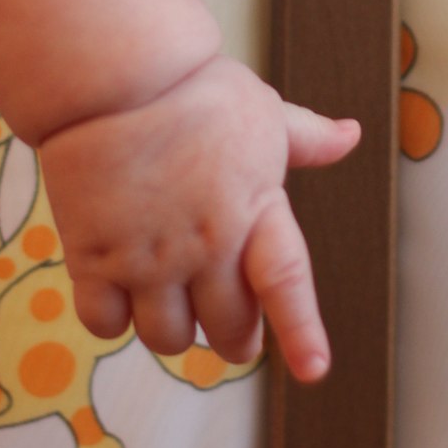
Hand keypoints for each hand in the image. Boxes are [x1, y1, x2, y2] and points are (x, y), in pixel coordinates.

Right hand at [39, 52, 360, 381]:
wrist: (115, 76)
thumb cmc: (193, 89)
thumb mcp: (262, 110)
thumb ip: (306, 138)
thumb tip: (351, 134)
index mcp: (255, 210)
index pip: (286, 282)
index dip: (302, 331)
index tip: (314, 371)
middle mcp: (207, 245)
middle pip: (228, 328)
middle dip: (234, 339)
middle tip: (232, 335)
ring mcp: (150, 258)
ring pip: (168, 338)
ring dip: (173, 330)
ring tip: (171, 304)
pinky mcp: (95, 258)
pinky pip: (106, 324)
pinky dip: (113, 318)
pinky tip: (117, 292)